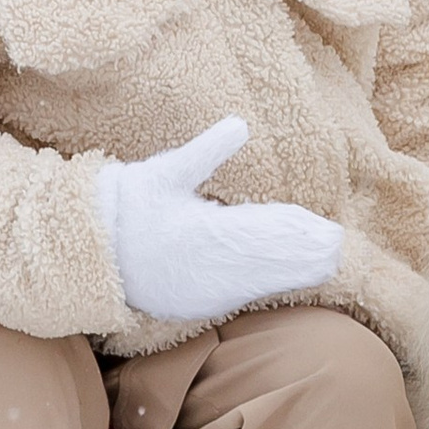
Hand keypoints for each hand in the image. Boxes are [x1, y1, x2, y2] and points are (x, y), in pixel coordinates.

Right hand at [92, 115, 342, 324]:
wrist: (92, 252)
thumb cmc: (128, 206)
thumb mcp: (164, 171)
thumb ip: (205, 151)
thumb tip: (239, 124)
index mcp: (204, 234)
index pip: (264, 234)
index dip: (296, 232)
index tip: (326, 227)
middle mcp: (209, 269)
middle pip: (269, 262)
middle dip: (302, 252)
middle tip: (336, 243)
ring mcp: (204, 291)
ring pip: (259, 282)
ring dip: (290, 269)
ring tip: (325, 260)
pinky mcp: (197, 304)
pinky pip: (242, 293)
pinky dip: (267, 281)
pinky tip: (286, 275)